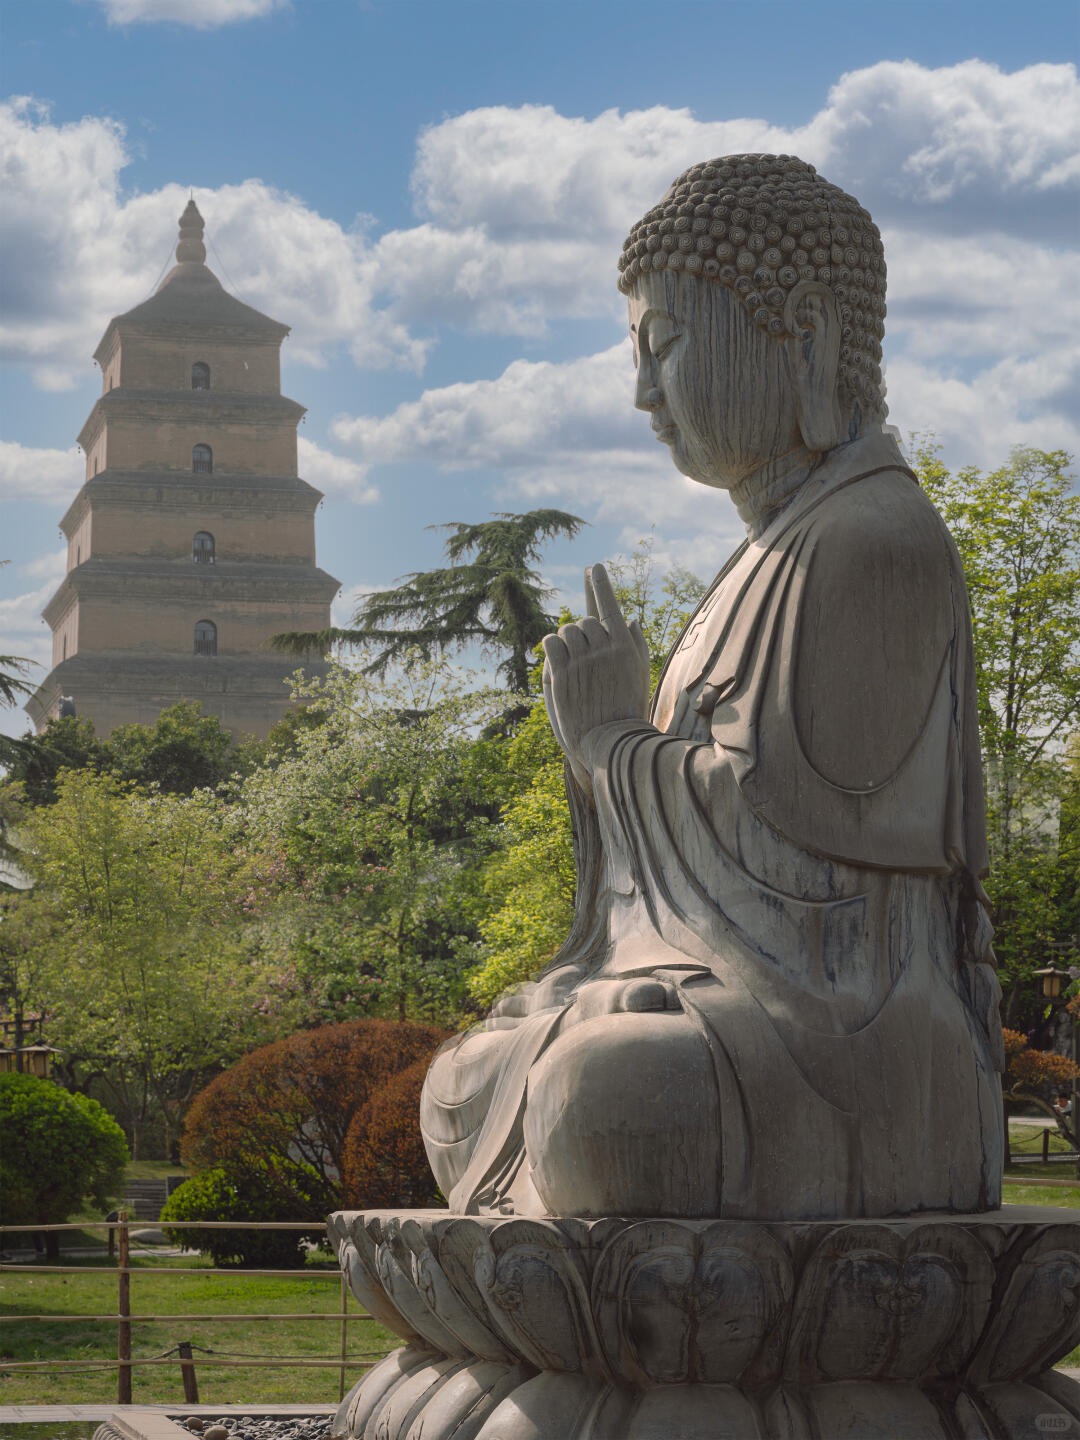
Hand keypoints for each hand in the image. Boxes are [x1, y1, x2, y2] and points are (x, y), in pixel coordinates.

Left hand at [541, 563, 650, 785]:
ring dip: (565, 641)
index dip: (601, 585)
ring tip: (571, 662)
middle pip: (584, 621)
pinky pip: (550, 643)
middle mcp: (604, 648)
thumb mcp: (640, 674)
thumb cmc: (628, 708)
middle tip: (584, 657)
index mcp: (624, 645)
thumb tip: (630, 618)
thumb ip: (635, 644)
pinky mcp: (563, 672)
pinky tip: (556, 660)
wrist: (612, 740)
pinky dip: (550, 648)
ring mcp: (582, 659)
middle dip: (582, 634)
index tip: (595, 567)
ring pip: (566, 631)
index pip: (610, 606)